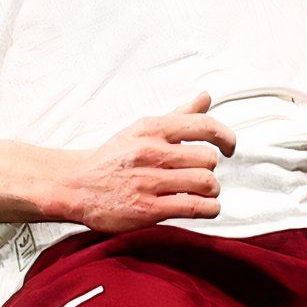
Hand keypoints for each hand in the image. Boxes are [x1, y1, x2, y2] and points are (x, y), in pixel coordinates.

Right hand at [54, 93, 233, 232]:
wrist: (76, 186)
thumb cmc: (112, 158)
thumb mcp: (141, 129)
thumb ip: (178, 115)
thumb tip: (205, 97)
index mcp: (152, 129)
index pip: (203, 125)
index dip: (226, 136)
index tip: (229, 146)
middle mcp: (151, 152)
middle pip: (208, 158)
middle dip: (210, 169)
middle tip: (202, 174)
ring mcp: (150, 181)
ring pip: (205, 183)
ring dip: (211, 190)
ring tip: (203, 192)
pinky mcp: (149, 209)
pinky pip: (195, 207)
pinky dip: (209, 208)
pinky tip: (203, 207)